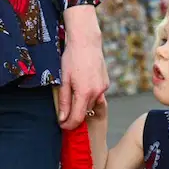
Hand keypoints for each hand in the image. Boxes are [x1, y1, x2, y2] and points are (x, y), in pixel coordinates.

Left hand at [58, 6, 108, 130]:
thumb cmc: (72, 58)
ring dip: (82, 104)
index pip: (78, 118)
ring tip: (72, 94)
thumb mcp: (63, 79)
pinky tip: (82, 85)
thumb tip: (62, 118)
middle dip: (75, 114)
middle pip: (85, 112)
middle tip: (63, 112)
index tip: (62, 126)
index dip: (69, 125)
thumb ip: (63, 100)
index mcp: (84, 93)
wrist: (86, 42)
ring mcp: (103, 88)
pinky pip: (97, 95)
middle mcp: (97, 92)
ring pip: (91, 104)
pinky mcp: (106, 83)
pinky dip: (89, 95)